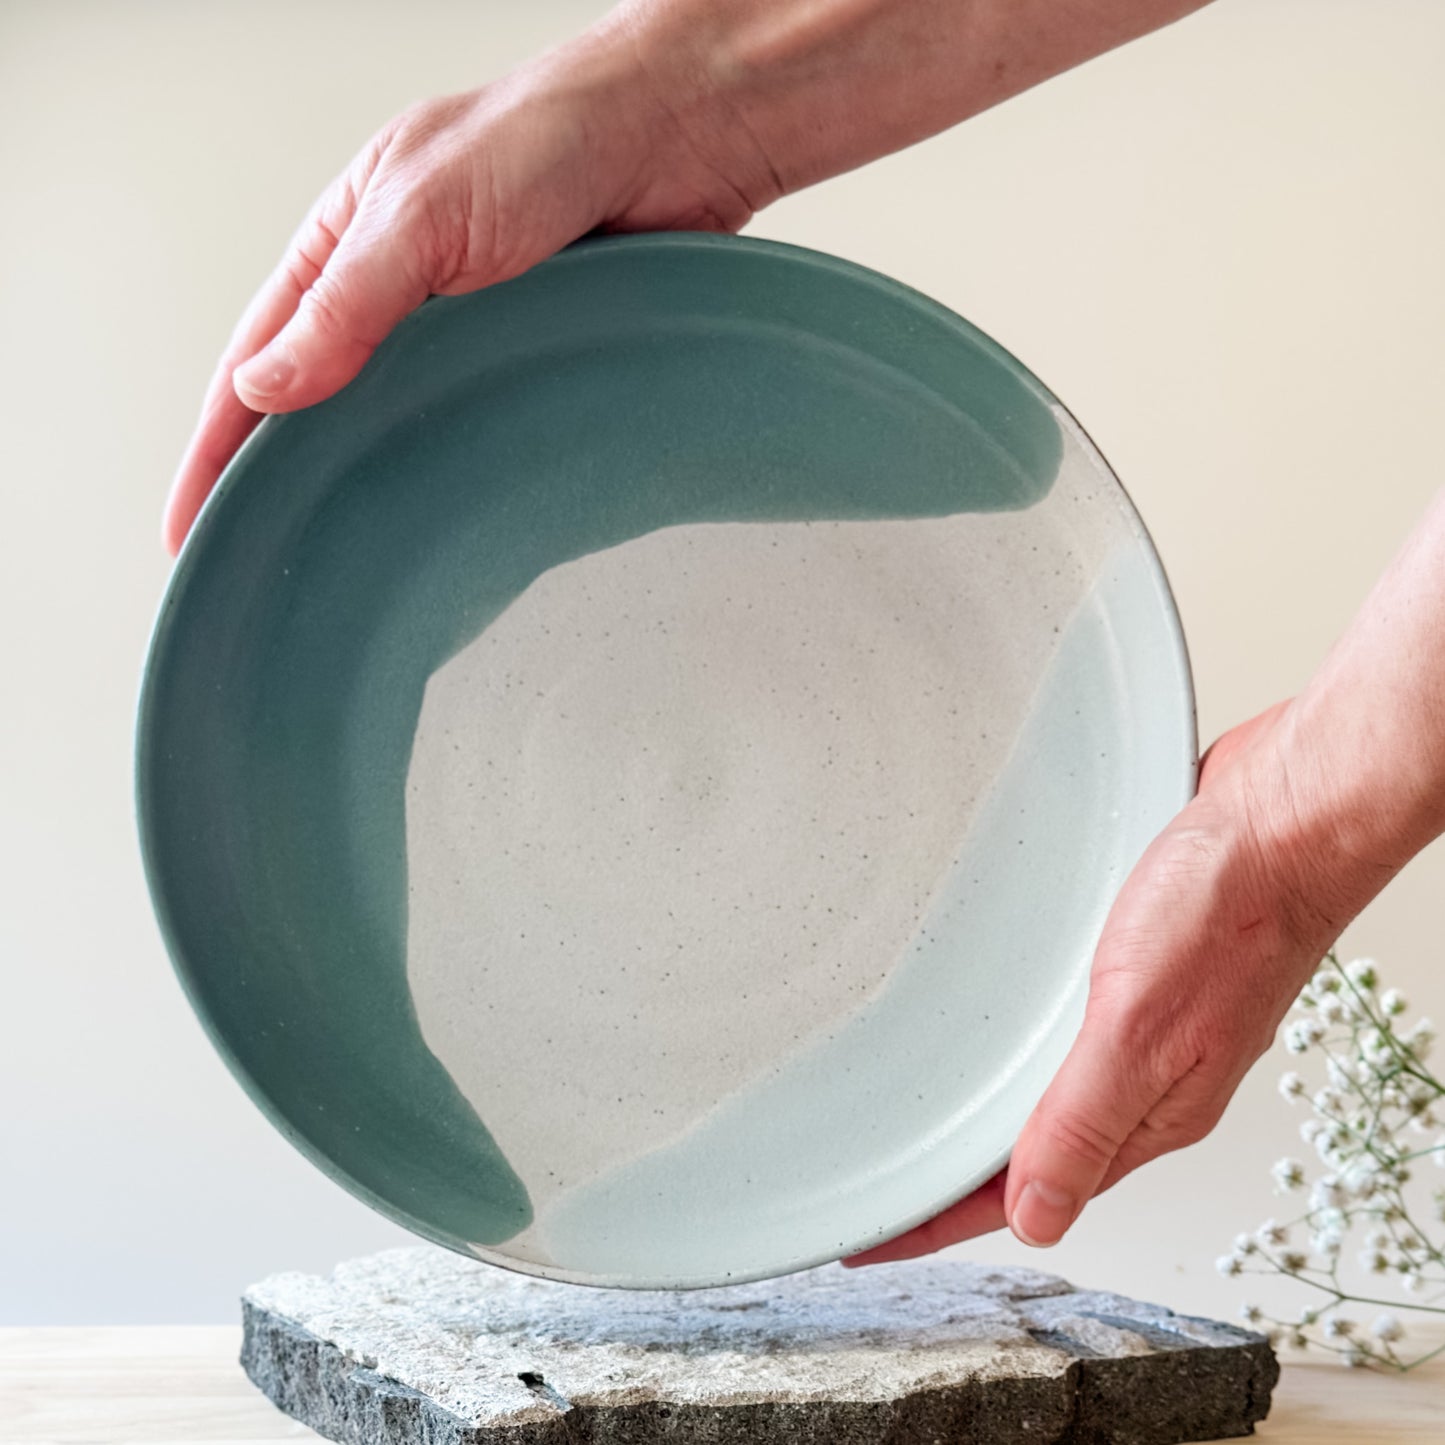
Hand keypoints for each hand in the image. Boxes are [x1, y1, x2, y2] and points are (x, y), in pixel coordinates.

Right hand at [161, 22, 774, 552]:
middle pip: (321, 407)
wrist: (676, 135)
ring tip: (341, 565)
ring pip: (399, 427)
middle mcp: (399, 297)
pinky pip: (476, 430)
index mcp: (345, 248)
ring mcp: (467, 336)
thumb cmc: (548, 135)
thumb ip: (346, 305)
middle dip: (285, 484)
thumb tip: (265, 387)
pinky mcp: (529, 361)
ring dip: (371, 487)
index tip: (193, 528)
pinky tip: (443, 520)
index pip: (256, 363)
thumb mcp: (423, 214)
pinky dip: (453, 474)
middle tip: (260, 565)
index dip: (219, 451)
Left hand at [847, 698, 1402, 1264]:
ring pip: (1036, 1088)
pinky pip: (1052, 1027)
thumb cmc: (1231, 913)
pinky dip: (1006, 1044)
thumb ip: (1084, 1121)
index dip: (943, 1219)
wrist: (1283, 815)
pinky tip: (977, 1028)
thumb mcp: (1142, 1028)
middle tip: (871, 1184)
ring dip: (974, 1110)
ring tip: (906, 1120)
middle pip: (1025, 1150)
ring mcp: (1132, 1023)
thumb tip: (1036, 1218)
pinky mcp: (1125, 972)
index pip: (1028, 1191)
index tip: (873, 1235)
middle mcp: (1139, 1077)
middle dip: (947, 1176)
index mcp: (1147, 1111)